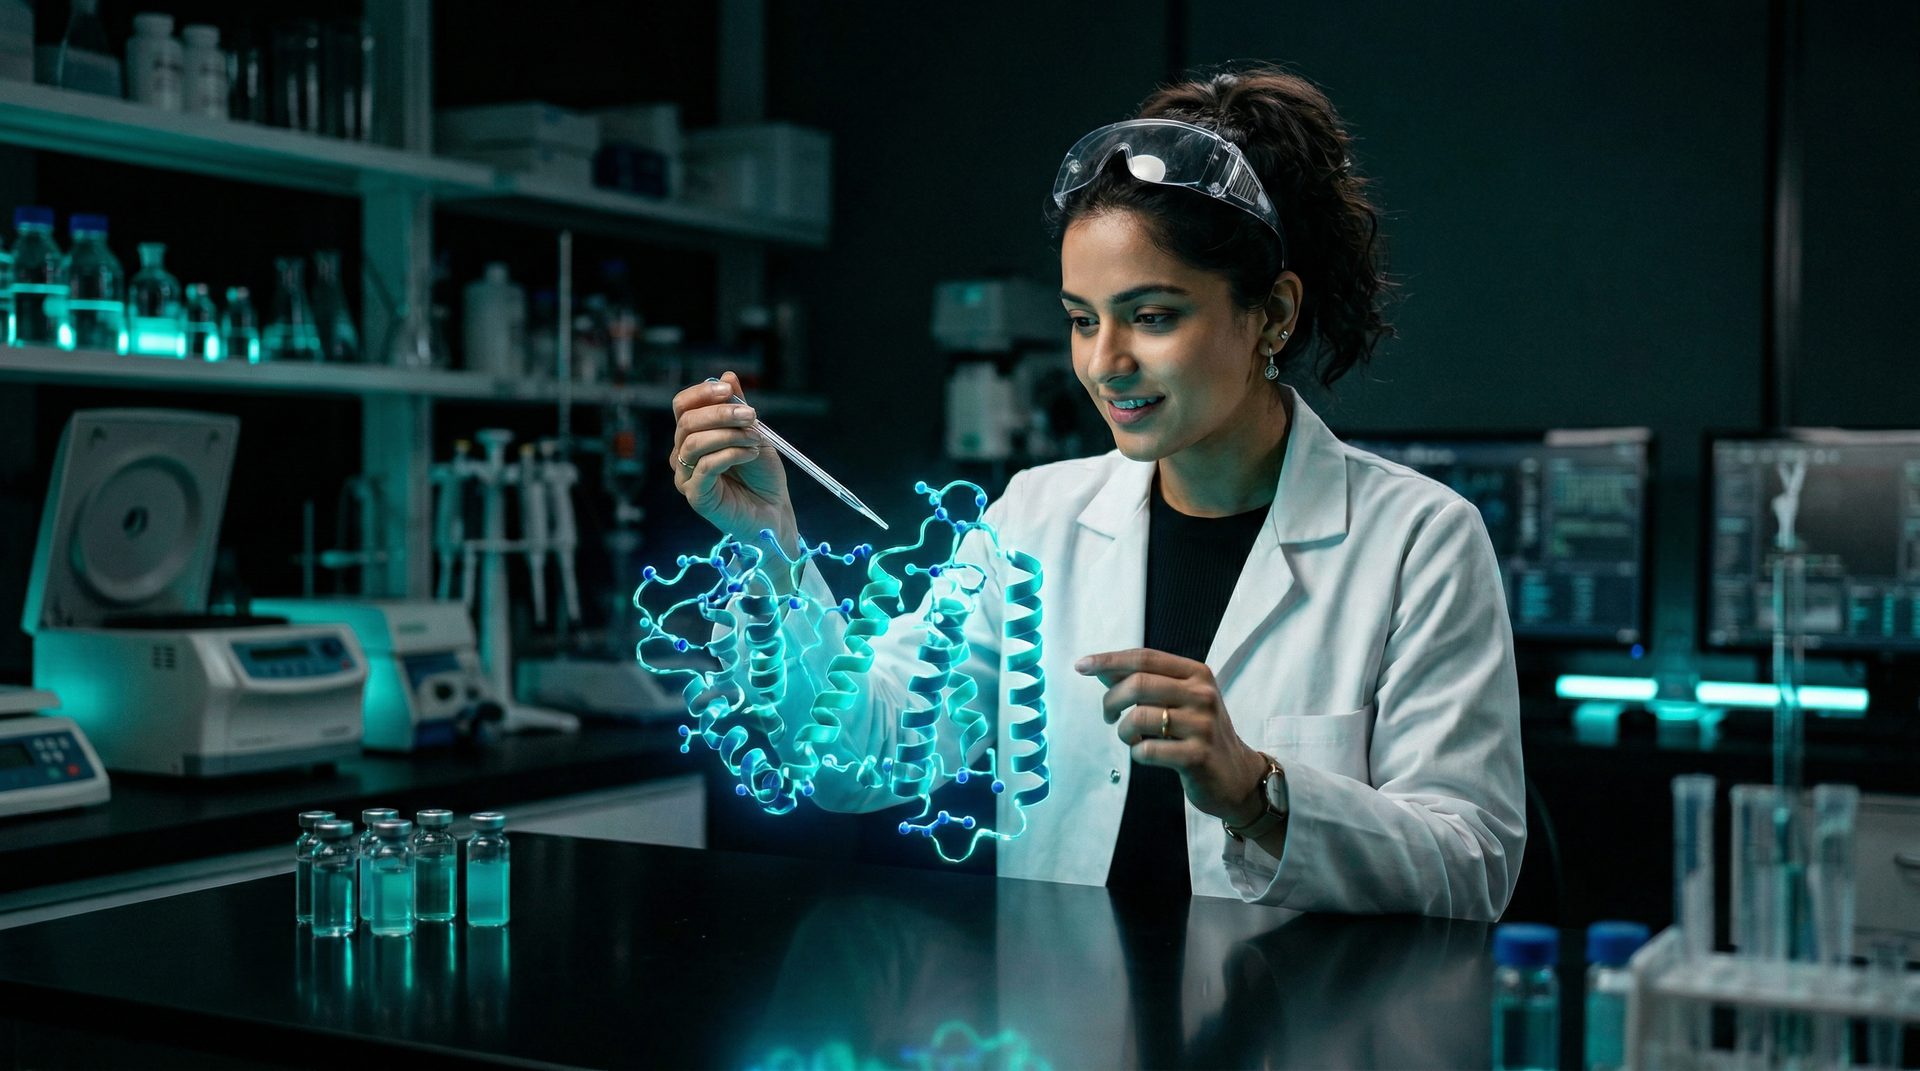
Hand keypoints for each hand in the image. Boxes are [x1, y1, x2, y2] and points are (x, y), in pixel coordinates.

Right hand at [670, 372, 798, 549]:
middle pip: (686, 422)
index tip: (729, 390)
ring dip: (729, 434)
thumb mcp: (753, 434)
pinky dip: (731, 454)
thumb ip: (738, 408)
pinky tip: (751, 454)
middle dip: (721, 414)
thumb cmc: (762, 475)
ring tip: (755, 439)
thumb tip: (727, 376)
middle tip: (752, 415)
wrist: (774, 511)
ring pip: (694, 443)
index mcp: (693, 435)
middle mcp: (683, 455)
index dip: (702, 393)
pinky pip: (704, 467)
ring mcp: (686, 476)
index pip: (682, 406)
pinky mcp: (695, 496)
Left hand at [1075, 648, 1271, 825]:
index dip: (1109, 660)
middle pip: (1138, 684)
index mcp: (1196, 674)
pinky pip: (1148, 750)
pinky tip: (1146, 753)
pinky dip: (1137, 753)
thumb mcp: (1180, 699)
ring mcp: (1202, 725)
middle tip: (1108, 716)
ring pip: (1139, 718)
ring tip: (1131, 738)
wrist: (1237, 775)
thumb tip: (1101, 669)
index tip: (1082, 666)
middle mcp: (1202, 694)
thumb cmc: (1199, 733)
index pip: (1145, 658)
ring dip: (1123, 731)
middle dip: (1111, 700)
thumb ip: (1145, 682)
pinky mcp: (1198, 756)